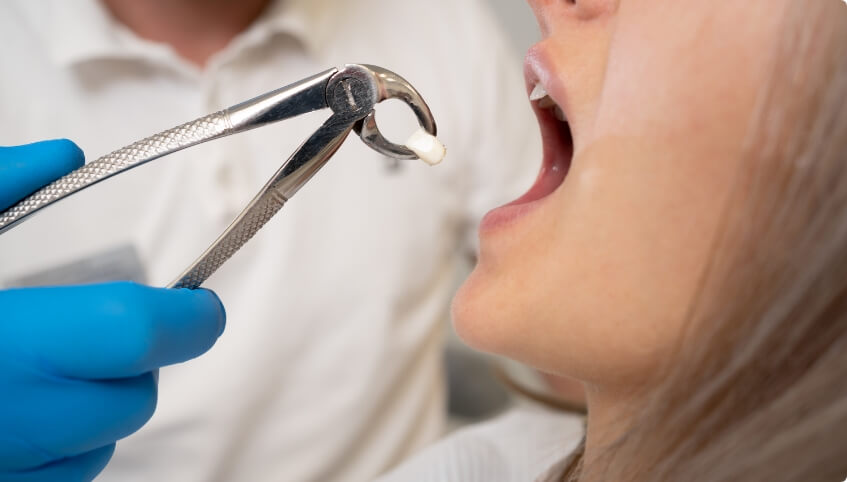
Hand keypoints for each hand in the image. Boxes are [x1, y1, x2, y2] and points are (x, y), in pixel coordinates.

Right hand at [0, 141, 225, 480]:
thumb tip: (63, 155)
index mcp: (2, 338)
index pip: (139, 334)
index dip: (189, 318)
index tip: (201, 303)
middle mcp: (7, 415)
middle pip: (134, 396)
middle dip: (140, 361)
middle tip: (108, 327)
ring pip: (101, 445)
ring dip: (99, 404)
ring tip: (49, 367)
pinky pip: (61, 480)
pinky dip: (63, 446)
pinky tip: (22, 413)